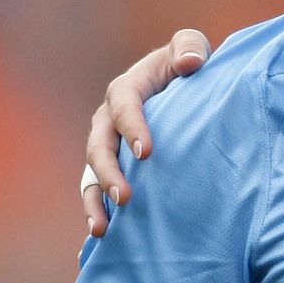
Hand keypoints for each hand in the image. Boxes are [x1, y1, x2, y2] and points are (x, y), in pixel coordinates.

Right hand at [82, 29, 211, 234]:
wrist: (185, 87)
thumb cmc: (190, 66)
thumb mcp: (192, 49)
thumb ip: (190, 47)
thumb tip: (190, 62)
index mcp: (128, 89)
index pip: (124, 106)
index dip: (133, 128)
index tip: (148, 153)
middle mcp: (109, 118)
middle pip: (99, 146)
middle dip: (109, 172)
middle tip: (126, 198)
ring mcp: (108, 145)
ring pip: (91, 173)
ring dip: (96, 200)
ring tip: (103, 227)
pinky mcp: (114, 166)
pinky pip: (97, 189)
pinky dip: (98, 210)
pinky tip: (104, 236)